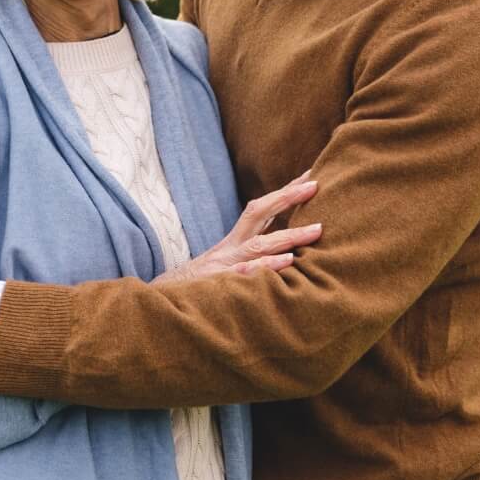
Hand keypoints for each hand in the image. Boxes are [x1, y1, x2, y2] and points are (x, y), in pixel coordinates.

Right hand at [153, 171, 320, 283]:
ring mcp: (224, 265)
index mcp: (234, 242)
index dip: (285, 192)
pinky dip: (266, 266)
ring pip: (259, 244)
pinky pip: (245, 273)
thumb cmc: (200, 287)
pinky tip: (287, 262)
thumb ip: (251, 258)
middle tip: (315, 185)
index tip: (310, 176)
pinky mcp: (219, 285)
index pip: (261, 210)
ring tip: (316, 230)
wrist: (162, 303)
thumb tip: (288, 255)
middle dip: (286, 197)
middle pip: (258, 213)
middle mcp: (231, 248)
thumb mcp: (225, 267)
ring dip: (289, 235)